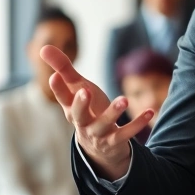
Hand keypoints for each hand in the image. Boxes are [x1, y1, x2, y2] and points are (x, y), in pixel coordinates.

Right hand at [39, 45, 153, 180]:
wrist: (98, 146)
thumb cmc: (87, 109)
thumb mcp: (77, 88)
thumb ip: (63, 68)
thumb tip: (44, 48)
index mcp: (71, 109)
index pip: (62, 98)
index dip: (58, 88)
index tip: (55, 76)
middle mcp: (83, 122)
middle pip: (78, 115)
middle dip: (80, 104)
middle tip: (84, 90)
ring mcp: (99, 133)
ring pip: (104, 124)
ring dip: (113, 113)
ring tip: (124, 100)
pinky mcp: (115, 140)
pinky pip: (127, 133)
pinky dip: (138, 123)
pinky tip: (150, 111)